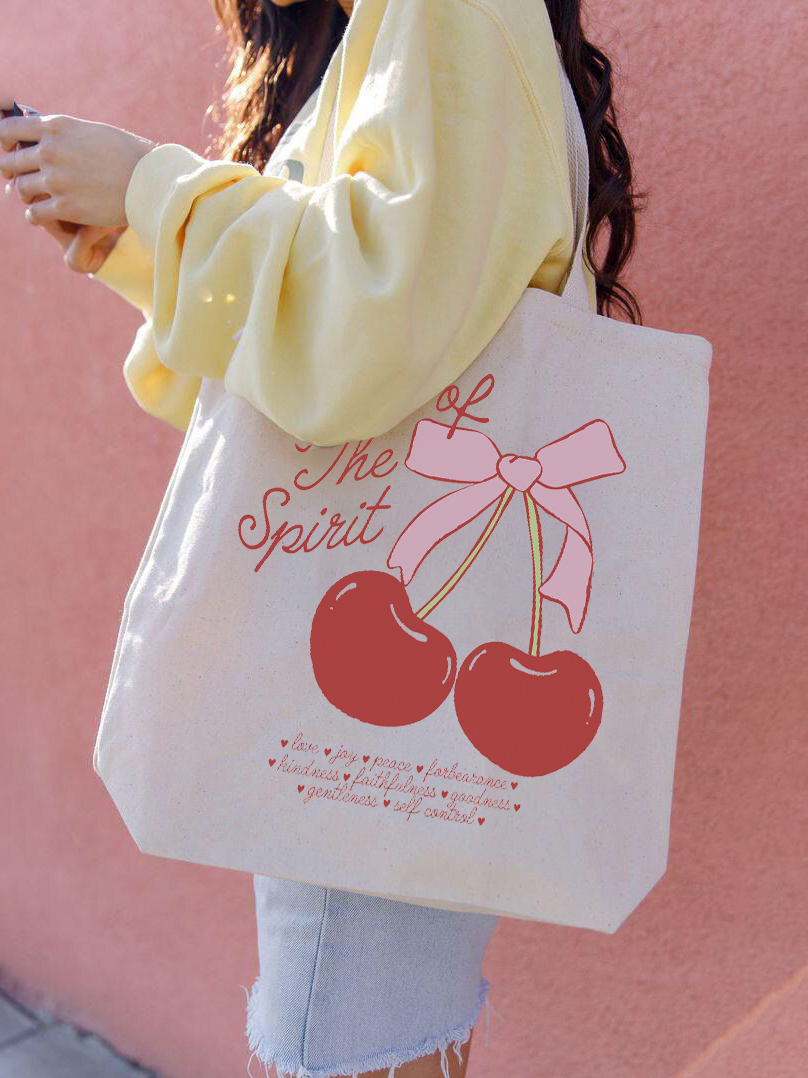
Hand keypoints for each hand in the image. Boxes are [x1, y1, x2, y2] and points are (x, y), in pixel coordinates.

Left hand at [0, 110, 154, 228]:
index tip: (13, 151)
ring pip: (21, 188)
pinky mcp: (64, 207)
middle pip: (10, 162)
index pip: (7, 129)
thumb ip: (63, 133)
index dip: (5, 142)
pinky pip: (33, 213)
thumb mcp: (91, 131)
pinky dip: (35, 215)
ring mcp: (55, 180)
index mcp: (55, 127)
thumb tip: (40, 133)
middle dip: (14, 171)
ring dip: (27, 194)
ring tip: (38, 197)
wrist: (150, 182)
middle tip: (25, 178)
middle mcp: (50, 151)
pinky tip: (43, 215)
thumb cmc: (127, 155)